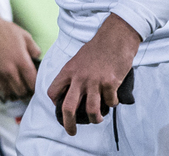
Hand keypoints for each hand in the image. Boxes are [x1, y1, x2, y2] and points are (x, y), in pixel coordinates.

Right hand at [0, 7, 40, 101]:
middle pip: (21, 90)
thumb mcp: (24, 35)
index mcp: (22, 61)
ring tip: (12, 86)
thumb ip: (34, 49)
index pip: (32, 83)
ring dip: (11, 89)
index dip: (34, 86)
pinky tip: (1, 80)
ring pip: (8, 91)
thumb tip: (37, 57)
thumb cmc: (4, 29)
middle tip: (23, 88)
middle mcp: (10, 70)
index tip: (33, 85)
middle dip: (24, 90)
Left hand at [46, 13, 140, 136]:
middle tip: (71, 132)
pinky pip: (110, 102)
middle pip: (68, 107)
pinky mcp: (110, 83)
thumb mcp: (78, 59)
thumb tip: (73, 90)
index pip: (53, 92)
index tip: (61, 107)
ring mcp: (94, 81)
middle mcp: (79, 78)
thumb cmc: (98, 48)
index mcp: (68, 71)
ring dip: (95, 118)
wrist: (115, 37)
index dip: (56, 103)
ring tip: (98, 118)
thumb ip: (74, 74)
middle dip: (68, 124)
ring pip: (91, 110)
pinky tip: (113, 98)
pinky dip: (112, 103)